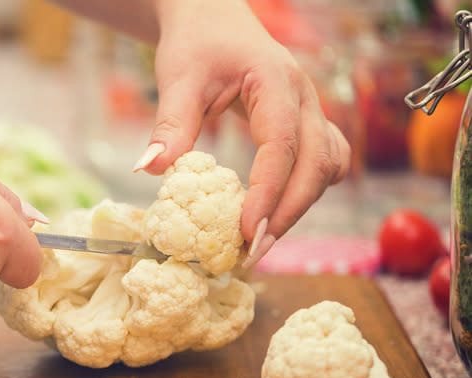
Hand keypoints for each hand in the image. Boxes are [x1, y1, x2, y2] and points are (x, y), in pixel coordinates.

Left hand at [133, 0, 350, 263]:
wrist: (213, 17)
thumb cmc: (196, 42)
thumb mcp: (178, 79)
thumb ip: (170, 125)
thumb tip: (150, 170)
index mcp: (275, 82)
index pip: (281, 146)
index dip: (268, 193)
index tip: (247, 232)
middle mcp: (304, 97)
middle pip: (316, 165)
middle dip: (288, 213)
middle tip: (252, 253)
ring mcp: (311, 110)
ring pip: (327, 167)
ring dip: (301, 205)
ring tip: (261, 238)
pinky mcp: (307, 122)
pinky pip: (325, 161)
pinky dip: (306, 190)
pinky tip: (276, 210)